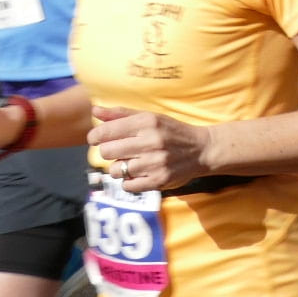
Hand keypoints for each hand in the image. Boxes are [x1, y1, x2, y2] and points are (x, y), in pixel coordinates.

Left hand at [89, 107, 210, 192]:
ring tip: (132, 163)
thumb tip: (94, 110)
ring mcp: (155, 163)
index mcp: (147, 122)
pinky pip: (127, 186)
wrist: (202, 149)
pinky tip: (140, 173)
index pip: (106, 131)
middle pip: (107, 151)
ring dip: (119, 168)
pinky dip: (129, 181)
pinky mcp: (158, 180)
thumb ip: (121, 114)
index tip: (96, 139)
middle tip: (119, 151)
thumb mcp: (150, 117)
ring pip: (115, 170)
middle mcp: (151, 141)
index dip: (95, 137)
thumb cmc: (171, 131)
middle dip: (108, 152)